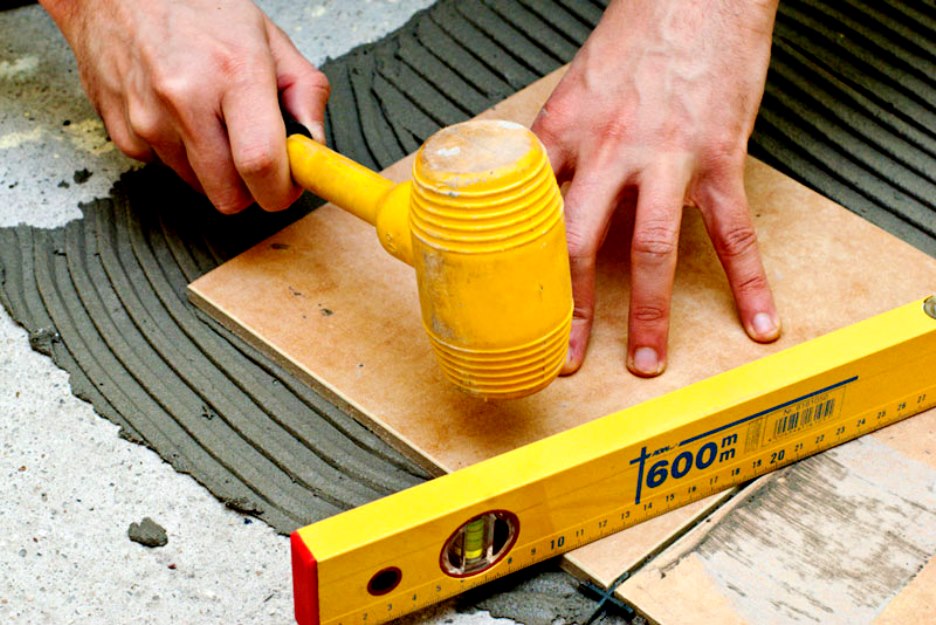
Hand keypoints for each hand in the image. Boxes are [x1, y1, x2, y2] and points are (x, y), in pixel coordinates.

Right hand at [40, 0, 329, 213]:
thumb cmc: (195, 8)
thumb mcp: (267, 37)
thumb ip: (305, 91)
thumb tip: (314, 142)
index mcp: (234, 73)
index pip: (260, 164)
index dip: (281, 190)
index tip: (288, 185)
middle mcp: (186, 99)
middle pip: (228, 195)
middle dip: (250, 187)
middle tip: (256, 156)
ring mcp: (148, 119)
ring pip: (199, 186)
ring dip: (214, 167)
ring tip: (212, 119)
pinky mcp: (123, 132)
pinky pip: (166, 168)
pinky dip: (180, 153)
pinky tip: (180, 116)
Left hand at [533, 0, 781, 376]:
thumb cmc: (638, 32)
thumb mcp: (576, 85)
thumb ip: (558, 143)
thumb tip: (538, 190)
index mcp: (564, 131)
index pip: (531, 213)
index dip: (520, 269)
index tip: (516, 309)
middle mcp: (608, 148)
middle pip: (580, 243)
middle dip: (571, 309)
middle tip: (567, 356)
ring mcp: (666, 156)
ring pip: (653, 250)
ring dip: (648, 314)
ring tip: (646, 361)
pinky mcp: (719, 156)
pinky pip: (732, 230)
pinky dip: (748, 280)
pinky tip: (757, 318)